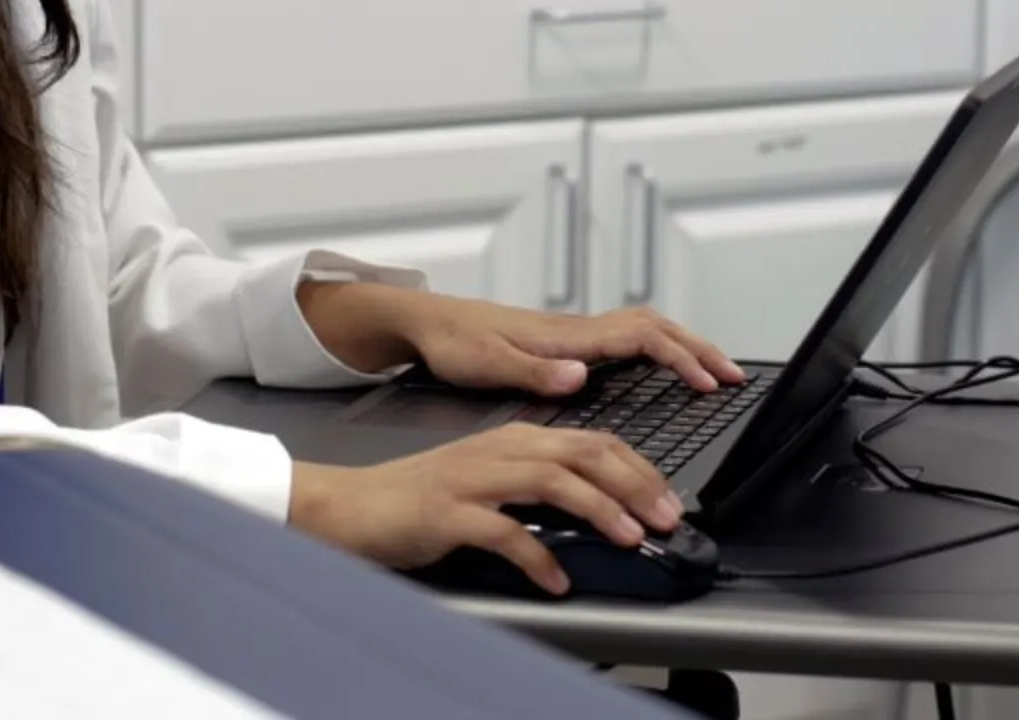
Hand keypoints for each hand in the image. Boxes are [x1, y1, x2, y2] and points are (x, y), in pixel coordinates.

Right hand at [289, 424, 682, 594]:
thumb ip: (538, 487)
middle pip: (582, 453)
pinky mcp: (449, 513)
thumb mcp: (489, 481)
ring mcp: (473, 479)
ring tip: (628, 537)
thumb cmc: (419, 499)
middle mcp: (498, 450)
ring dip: (598, 509)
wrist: (352, 505)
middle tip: (665, 516)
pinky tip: (557, 580)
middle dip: (633, 483)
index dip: (637, 467)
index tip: (667, 498)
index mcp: (513, 438)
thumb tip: (599, 508)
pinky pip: (504, 532)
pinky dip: (538, 557)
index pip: (591, 440)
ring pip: (552, 481)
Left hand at [298, 283, 744, 396]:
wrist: (424, 323)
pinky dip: (658, 351)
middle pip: (655, 327)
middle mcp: (576, 330)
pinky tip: (663, 369)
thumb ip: (534, 371)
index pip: (641, 335)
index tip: (708, 383)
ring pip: (644, 330)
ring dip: (683, 347)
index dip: (680, 357)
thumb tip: (581, 375)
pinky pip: (627, 340)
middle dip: (699, 349)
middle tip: (733, 377)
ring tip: (713, 372)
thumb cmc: (451, 342)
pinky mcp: (564, 343)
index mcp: (567, 337)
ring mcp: (572, 335)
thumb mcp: (486, 363)